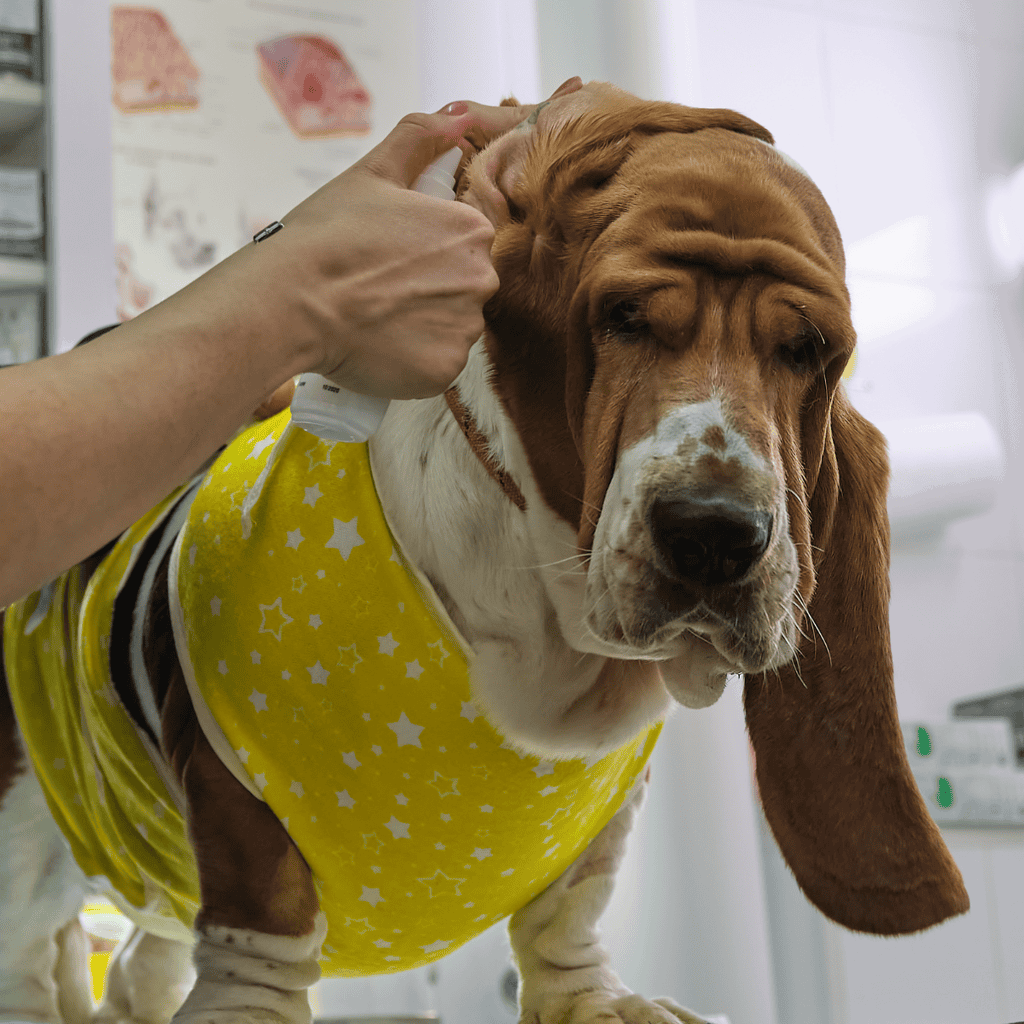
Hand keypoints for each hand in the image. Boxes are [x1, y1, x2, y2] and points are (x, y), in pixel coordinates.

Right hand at [273, 77, 582, 400]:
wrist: (291, 303)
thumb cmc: (326, 237)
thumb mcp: (372, 172)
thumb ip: (421, 137)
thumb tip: (459, 116)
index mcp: (470, 229)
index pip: (465, 246)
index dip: (425, 253)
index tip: (391, 259)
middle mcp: (480, 279)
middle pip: (463, 289)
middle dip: (428, 291)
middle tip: (379, 289)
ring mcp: (464, 329)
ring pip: (451, 329)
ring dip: (422, 327)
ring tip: (376, 318)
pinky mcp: (444, 371)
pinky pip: (436, 366)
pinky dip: (413, 362)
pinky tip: (380, 346)